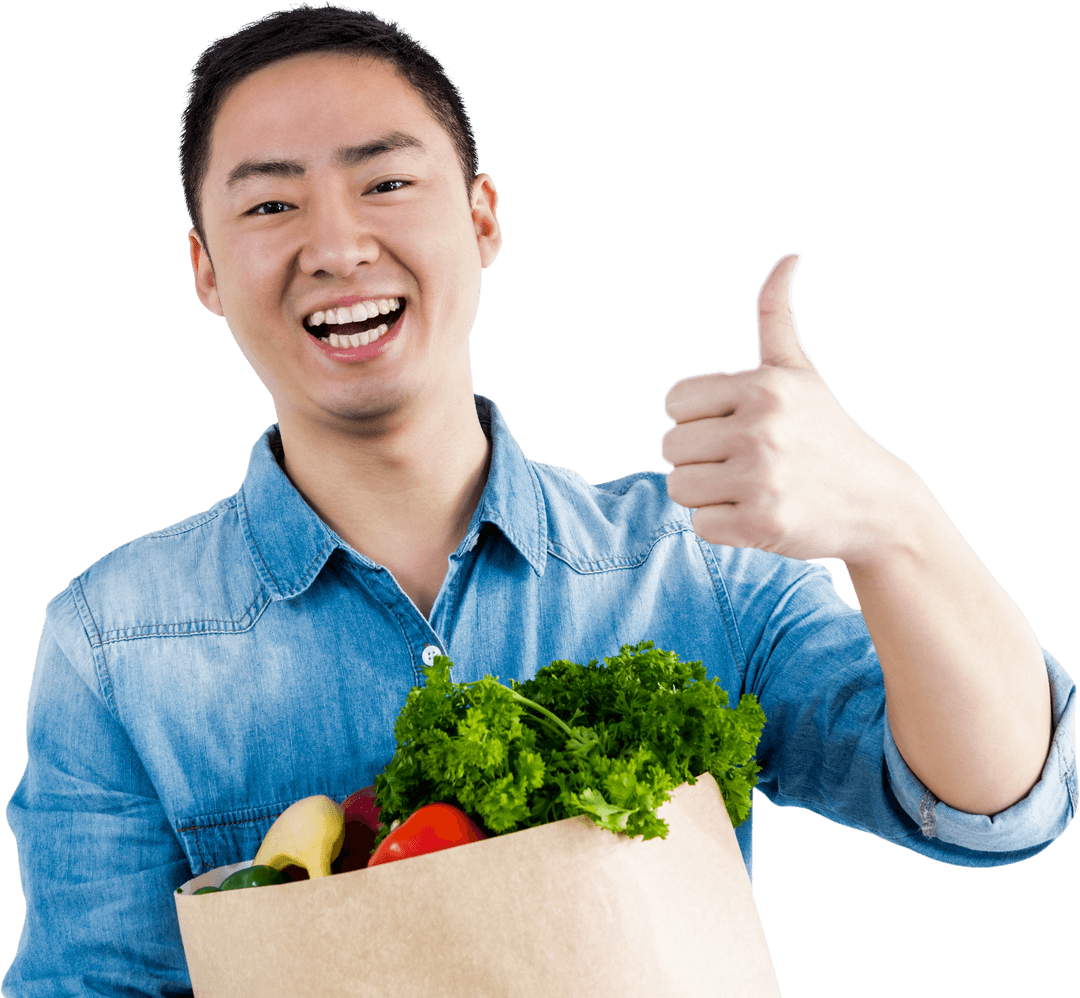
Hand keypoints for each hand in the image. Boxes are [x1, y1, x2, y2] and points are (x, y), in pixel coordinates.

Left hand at [661, 253, 913, 564]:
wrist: (877, 503)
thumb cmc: (825, 432)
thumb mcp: (799, 370)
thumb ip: (776, 315)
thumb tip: (789, 256)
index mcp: (763, 385)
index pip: (674, 401)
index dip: (694, 417)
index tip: (728, 425)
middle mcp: (762, 428)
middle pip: (670, 446)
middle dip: (698, 457)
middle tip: (743, 461)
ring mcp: (762, 478)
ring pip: (678, 487)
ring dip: (705, 493)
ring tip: (747, 487)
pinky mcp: (763, 524)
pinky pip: (700, 526)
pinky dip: (722, 526)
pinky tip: (756, 514)